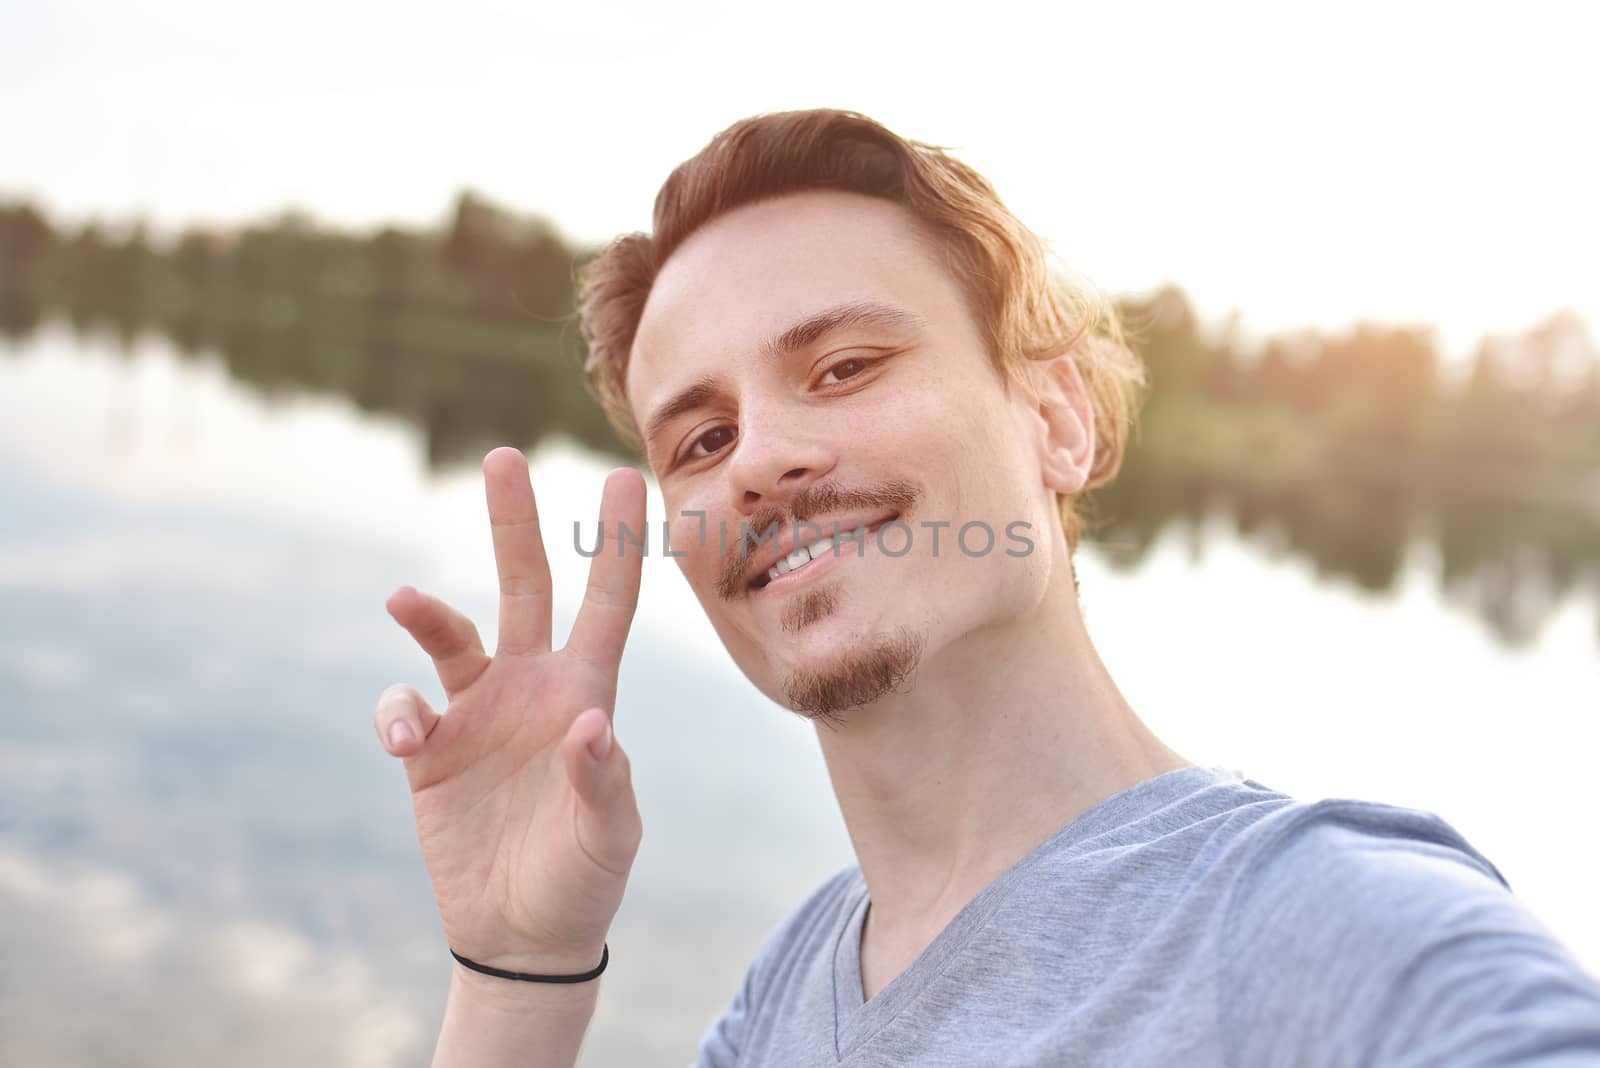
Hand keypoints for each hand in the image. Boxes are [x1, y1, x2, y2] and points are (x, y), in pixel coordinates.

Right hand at [375, 447, 646, 974]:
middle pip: (523, 586)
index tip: (626, 477)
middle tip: (503, 457)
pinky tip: (408, 743)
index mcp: (586, 692)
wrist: (521, 933)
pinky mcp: (430, 750)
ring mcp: (477, 712)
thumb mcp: (609, 836)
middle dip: (513, 523)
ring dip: (426, 612)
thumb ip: (603, 779)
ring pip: (449, 633)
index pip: (607, 604)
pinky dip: (397, 713)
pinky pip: (403, 707)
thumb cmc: (583, 879)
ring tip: (405, 601)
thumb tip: (589, 722)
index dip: (618, 545)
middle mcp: (532, 686)